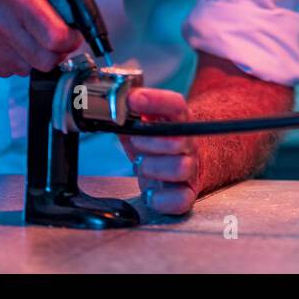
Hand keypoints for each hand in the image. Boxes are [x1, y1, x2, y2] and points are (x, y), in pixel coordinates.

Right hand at [0, 0, 90, 76]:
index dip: (71, 38)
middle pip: (44, 60)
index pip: (55, 38)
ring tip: (34, 33)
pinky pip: (8, 71)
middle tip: (56, 34)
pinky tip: (17, 39)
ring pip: (26, 69)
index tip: (72, 31)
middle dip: (57, 50)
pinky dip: (18, 59)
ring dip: (36, 56)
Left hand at [121, 87, 199, 215]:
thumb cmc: (158, 145)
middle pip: (178, 139)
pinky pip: (181, 199)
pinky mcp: (187, 193)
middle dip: (148, 142)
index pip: (175, 105)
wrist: (184, 167)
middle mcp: (189, 144)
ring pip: (180, 167)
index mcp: (179, 122)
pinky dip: (160, 199)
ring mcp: (191, 169)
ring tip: (141, 166)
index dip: (155, 100)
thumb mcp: (144, 125)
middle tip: (135, 143)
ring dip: (153, 168)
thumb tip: (107, 105)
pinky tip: (149, 193)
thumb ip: (129, 114)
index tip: (132, 99)